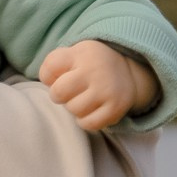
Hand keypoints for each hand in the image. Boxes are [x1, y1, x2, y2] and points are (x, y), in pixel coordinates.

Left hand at [40, 40, 155, 130]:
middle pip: (58, 92)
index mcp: (82, 53)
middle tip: (70, 91)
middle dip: (59, 95)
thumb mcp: (72, 55)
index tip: (60, 75)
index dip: (49, 76)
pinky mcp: (116, 108)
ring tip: (84, 98)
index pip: (50, 68)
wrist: (127, 72)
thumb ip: (52, 66)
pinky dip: (86, 120)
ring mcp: (107, 90)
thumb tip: (49, 86)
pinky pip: (88, 123)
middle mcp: (96, 69)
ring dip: (74, 107)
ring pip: (73, 109)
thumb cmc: (88, 66)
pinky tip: (91, 109)